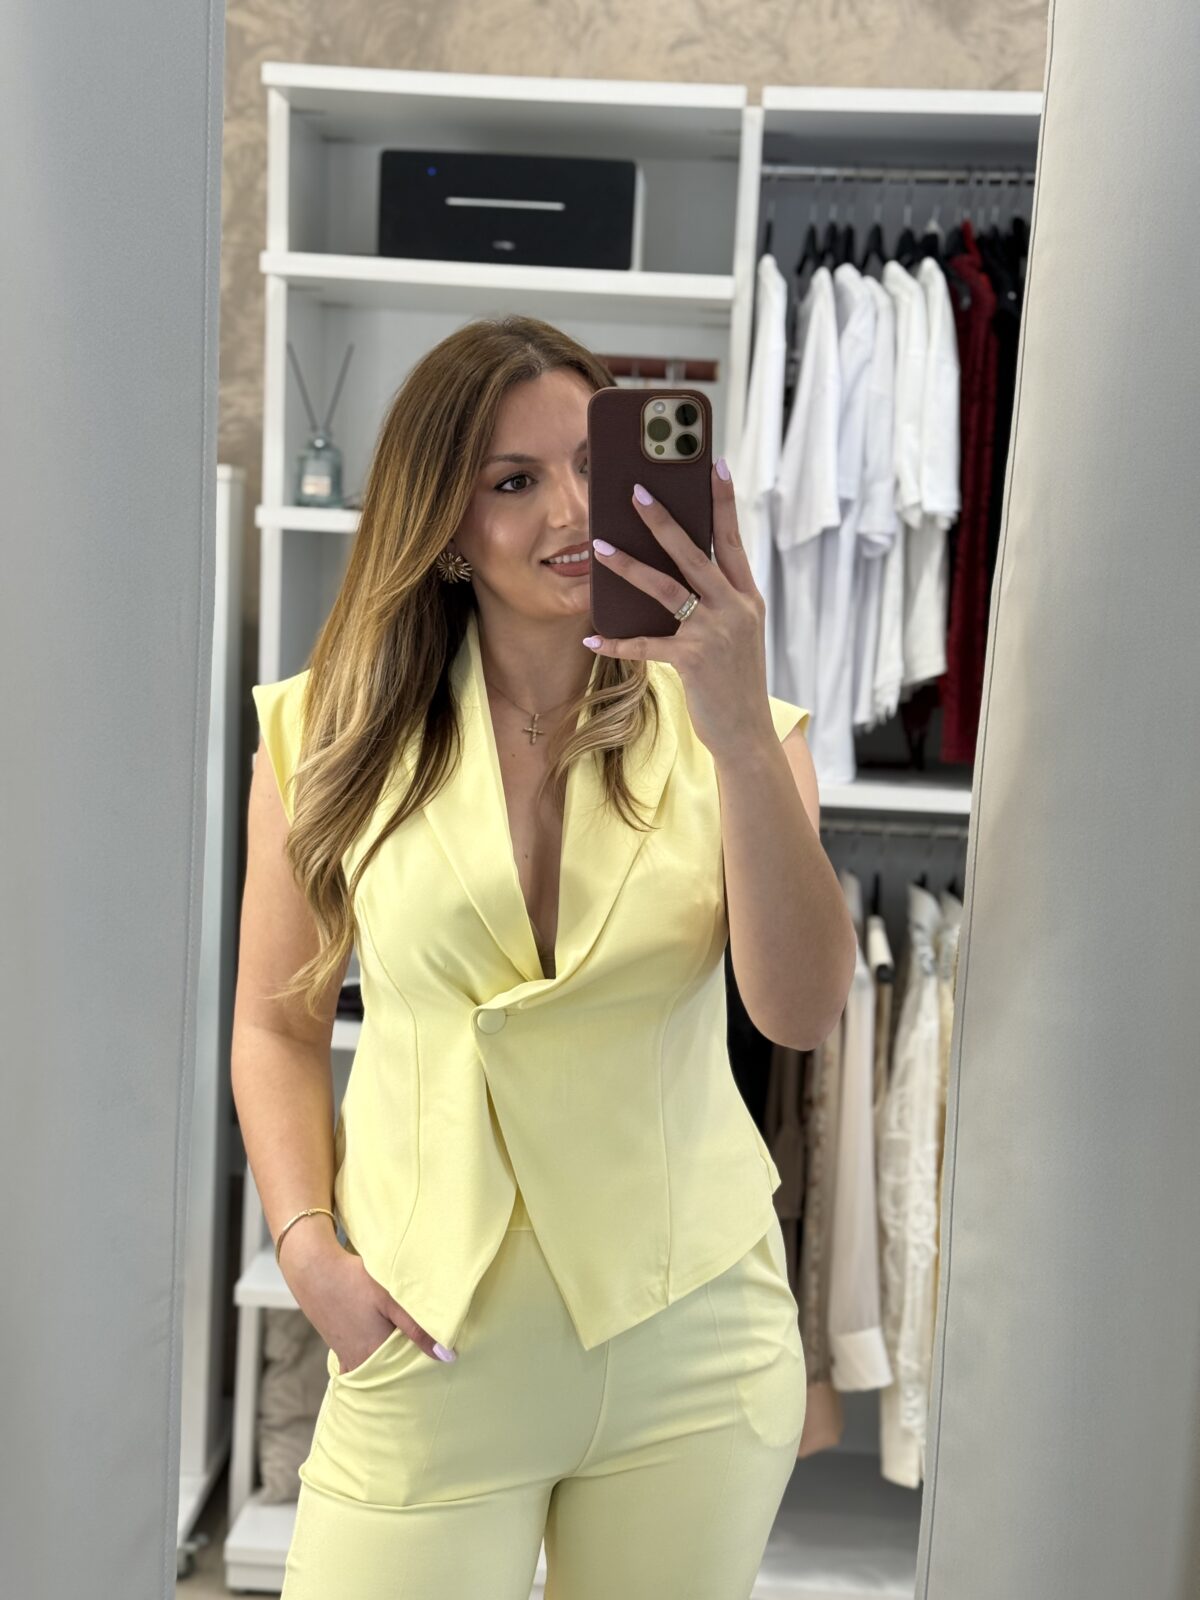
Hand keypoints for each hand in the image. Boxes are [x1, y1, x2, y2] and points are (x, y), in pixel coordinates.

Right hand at [284, 1238, 455, 1366]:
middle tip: (426, 1367)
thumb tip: (446, 1356)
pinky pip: (355, 1367)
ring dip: (389, 1368)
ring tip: (406, 1361)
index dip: (424, 1370)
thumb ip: (417, 1328)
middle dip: (407, 1373)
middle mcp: (360, 1361)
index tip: (440, 1367)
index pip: (407, 1372)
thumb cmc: (354, 1280)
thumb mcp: (390, 1299)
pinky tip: (377, 1359)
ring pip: (374, 1372)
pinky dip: (368, 1367)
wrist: (315, 1270)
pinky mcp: (338, 1347)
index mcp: (375, 1352)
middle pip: (390, 1375)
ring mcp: (346, 1356)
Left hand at [583, 459, 775, 760]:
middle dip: (663, 520)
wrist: (746, 732)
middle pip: (695, 552)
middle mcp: (735, 608)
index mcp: (746, 597)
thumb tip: (675, 570)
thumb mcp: (737, 633)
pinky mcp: (693, 660)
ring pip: (665, 588)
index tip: (717, 464)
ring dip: (628, 566)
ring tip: (599, 546)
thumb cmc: (733, 680)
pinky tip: (591, 636)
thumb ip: (716, 601)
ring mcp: (715, 633)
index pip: (733, 539)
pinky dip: (616, 641)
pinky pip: (645, 644)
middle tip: (636, 491)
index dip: (725, 502)